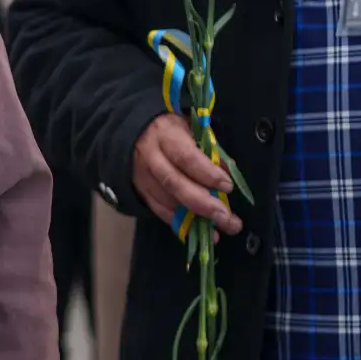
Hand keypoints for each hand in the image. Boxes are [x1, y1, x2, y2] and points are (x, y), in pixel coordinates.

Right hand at [132, 113, 241, 234]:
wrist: (133, 133)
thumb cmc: (171, 130)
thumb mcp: (190, 128)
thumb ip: (208, 149)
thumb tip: (227, 173)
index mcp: (166, 135)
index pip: (186, 157)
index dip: (207, 174)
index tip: (227, 186)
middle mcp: (151, 157)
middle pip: (175, 183)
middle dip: (202, 203)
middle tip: (225, 217)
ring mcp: (142, 176)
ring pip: (166, 200)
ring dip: (194, 218)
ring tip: (219, 229)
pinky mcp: (140, 190)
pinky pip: (158, 210)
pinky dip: (179, 222)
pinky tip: (197, 231)